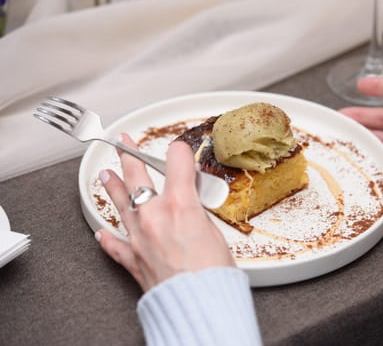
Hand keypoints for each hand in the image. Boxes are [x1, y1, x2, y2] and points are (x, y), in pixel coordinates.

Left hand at [95, 134, 234, 291]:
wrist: (197, 305)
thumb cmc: (212, 275)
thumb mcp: (215, 232)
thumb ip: (197, 213)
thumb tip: (192, 206)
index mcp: (179, 206)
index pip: (176, 163)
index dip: (179, 152)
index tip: (178, 149)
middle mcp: (154, 216)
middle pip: (137, 176)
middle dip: (130, 155)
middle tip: (123, 143)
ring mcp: (138, 237)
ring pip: (120, 204)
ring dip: (112, 187)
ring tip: (105, 174)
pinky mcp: (132, 259)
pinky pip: (113, 244)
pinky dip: (108, 238)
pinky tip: (101, 232)